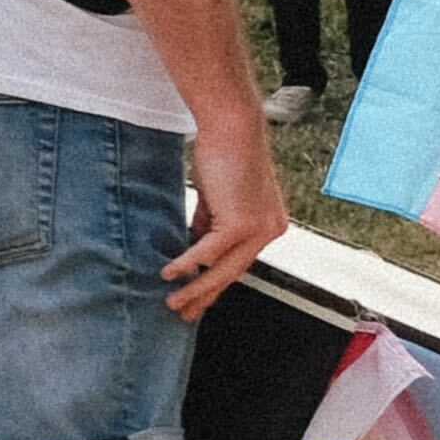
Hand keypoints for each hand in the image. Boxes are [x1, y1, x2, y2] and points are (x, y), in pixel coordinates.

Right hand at [168, 117, 290, 315]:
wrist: (234, 128)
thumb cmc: (226, 152)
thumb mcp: (218, 196)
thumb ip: (209, 223)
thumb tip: (192, 248)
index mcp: (269, 226)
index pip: (239, 262)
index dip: (216, 282)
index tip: (197, 296)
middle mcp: (270, 232)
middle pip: (233, 273)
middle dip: (206, 295)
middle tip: (185, 312)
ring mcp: (259, 230)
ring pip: (223, 270)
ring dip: (196, 288)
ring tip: (174, 302)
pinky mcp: (241, 224)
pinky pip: (209, 252)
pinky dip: (187, 264)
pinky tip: (169, 274)